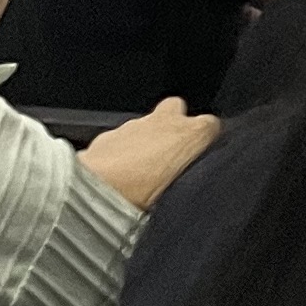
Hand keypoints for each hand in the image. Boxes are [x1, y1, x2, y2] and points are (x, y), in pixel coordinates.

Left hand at [83, 99, 220, 208]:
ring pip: (142, 126)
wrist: (94, 193)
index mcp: (191, 133)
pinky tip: (113, 178)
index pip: (211, 125)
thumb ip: (193, 179)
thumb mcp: (183, 193)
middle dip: (172, 126)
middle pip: (175, 110)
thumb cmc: (141, 195)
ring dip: (141, 144)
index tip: (200, 155)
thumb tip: (197, 185)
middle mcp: (163, 122)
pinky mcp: (104, 137)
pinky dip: (116, 153)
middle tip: (167, 156)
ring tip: (135, 177)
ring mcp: (132, 127)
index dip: (206, 139)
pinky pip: (115, 140)